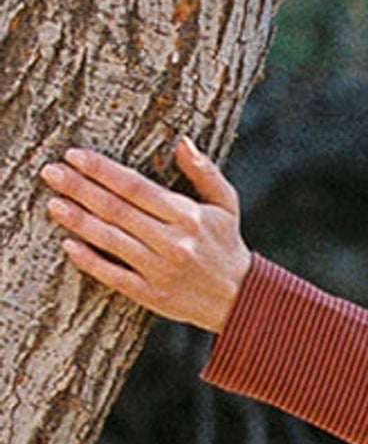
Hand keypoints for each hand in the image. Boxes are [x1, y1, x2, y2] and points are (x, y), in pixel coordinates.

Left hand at [42, 136, 248, 333]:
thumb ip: (204, 172)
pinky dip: (90, 260)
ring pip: (110, 240)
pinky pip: (114, 276)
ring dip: (78, 220)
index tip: (74, 156)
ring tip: (53, 203)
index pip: (135, 187)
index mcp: (187, 216)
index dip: (102, 170)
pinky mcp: (152, 295)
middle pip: (116, 210)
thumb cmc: (227, 245)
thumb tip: (182, 142)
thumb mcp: (225, 204)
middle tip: (51, 172)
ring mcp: (160, 271)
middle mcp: (172, 243)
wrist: (240, 300)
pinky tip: (68, 244)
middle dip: (80, 188)